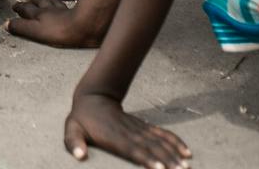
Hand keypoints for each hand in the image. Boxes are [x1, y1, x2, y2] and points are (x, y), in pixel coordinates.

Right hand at [7, 0, 103, 49]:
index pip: (25, 9)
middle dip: (30, 1)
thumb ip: (21, 28)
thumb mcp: (35, 32)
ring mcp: (61, 9)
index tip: (13, 6)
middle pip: (37, 1)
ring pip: (49, 0)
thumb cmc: (59, 32)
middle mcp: (49, 9)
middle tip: (26, 0)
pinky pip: (62, 3)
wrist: (84, 26)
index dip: (19, 8)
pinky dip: (57, 2)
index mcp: (38, 14)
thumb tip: (6, 24)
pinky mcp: (73, 11)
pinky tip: (59, 3)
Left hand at [63, 92, 192, 168]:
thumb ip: (74, 143)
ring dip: (174, 153)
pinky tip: (186, 151)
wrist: (93, 97)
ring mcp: (138, 129)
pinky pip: (162, 134)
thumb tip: (79, 156)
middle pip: (151, 148)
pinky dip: (174, 142)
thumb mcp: (71, 129)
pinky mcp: (144, 127)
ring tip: (187, 165)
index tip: (159, 168)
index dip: (146, 159)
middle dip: (167, 160)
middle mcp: (129, 134)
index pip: (132, 150)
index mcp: (113, 138)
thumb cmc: (81, 120)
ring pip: (159, 141)